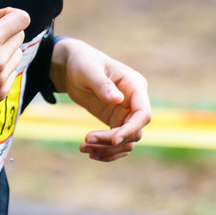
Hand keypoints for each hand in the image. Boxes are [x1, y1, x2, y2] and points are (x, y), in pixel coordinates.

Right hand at [0, 0, 30, 114]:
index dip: (8, 13)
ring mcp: (1, 80)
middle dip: (4, 30)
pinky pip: (12, 72)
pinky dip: (2, 67)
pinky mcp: (0, 94)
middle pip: (19, 34)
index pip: (22, 18)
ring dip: (4, 49)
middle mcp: (0, 60)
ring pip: (17, 53)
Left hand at [52, 38, 150, 161]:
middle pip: (134, 132)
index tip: (113, 139)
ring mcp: (126, 114)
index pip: (143, 114)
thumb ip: (103, 85)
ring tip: (83, 148)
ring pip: (126, 141)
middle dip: (112, 141)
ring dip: (107, 149)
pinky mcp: (116, 122)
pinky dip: (106, 151)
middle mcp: (134, 102)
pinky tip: (90, 153)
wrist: (72, 67)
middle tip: (86, 141)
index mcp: (135, 86)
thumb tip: (118, 99)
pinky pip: (117, 143)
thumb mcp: (89, 71)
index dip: (131, 129)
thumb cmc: (83, 63)